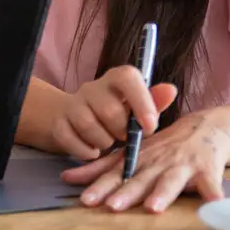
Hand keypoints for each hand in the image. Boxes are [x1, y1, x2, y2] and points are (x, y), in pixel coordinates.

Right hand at [51, 65, 178, 160]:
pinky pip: (70, 138)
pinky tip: (93, 151)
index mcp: (116, 79)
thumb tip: (171, 90)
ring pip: (87, 125)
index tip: (150, 126)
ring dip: (103, 142)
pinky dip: (84, 151)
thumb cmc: (117, 114)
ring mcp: (72, 104)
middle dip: (121, 131)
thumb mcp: (138, 108)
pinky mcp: (58, 122)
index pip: (127, 78)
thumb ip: (154, 101)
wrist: (75, 118)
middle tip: (124, 137)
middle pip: (108, 109)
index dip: (141, 101)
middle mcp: (92, 87)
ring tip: (108, 143)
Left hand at [60, 111, 229, 212]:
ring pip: (170, 181)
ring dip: (162, 194)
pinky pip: (211, 182)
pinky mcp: (208, 168)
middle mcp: (158, 162)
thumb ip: (102, 168)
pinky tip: (214, 202)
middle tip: (112, 206)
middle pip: (140, 179)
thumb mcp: (133, 154)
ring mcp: (183, 164)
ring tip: (153, 208)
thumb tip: (67, 177)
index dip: (101, 186)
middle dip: (126, 192)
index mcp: (139, 159)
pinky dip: (212, 191)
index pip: (115, 173)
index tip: (85, 200)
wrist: (208, 127)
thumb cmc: (165, 147)